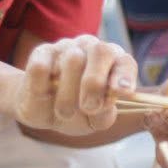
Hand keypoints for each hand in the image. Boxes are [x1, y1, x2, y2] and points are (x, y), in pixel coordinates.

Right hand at [14, 34, 136, 134]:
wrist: (44, 111)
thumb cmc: (78, 112)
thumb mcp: (94, 120)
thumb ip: (104, 115)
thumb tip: (105, 104)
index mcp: (114, 63)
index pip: (125, 62)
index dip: (125, 76)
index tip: (123, 92)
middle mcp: (92, 49)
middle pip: (101, 52)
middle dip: (96, 83)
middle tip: (89, 107)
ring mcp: (67, 47)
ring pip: (73, 59)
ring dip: (68, 94)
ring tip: (65, 112)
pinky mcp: (42, 52)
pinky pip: (42, 66)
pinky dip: (44, 86)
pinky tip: (45, 94)